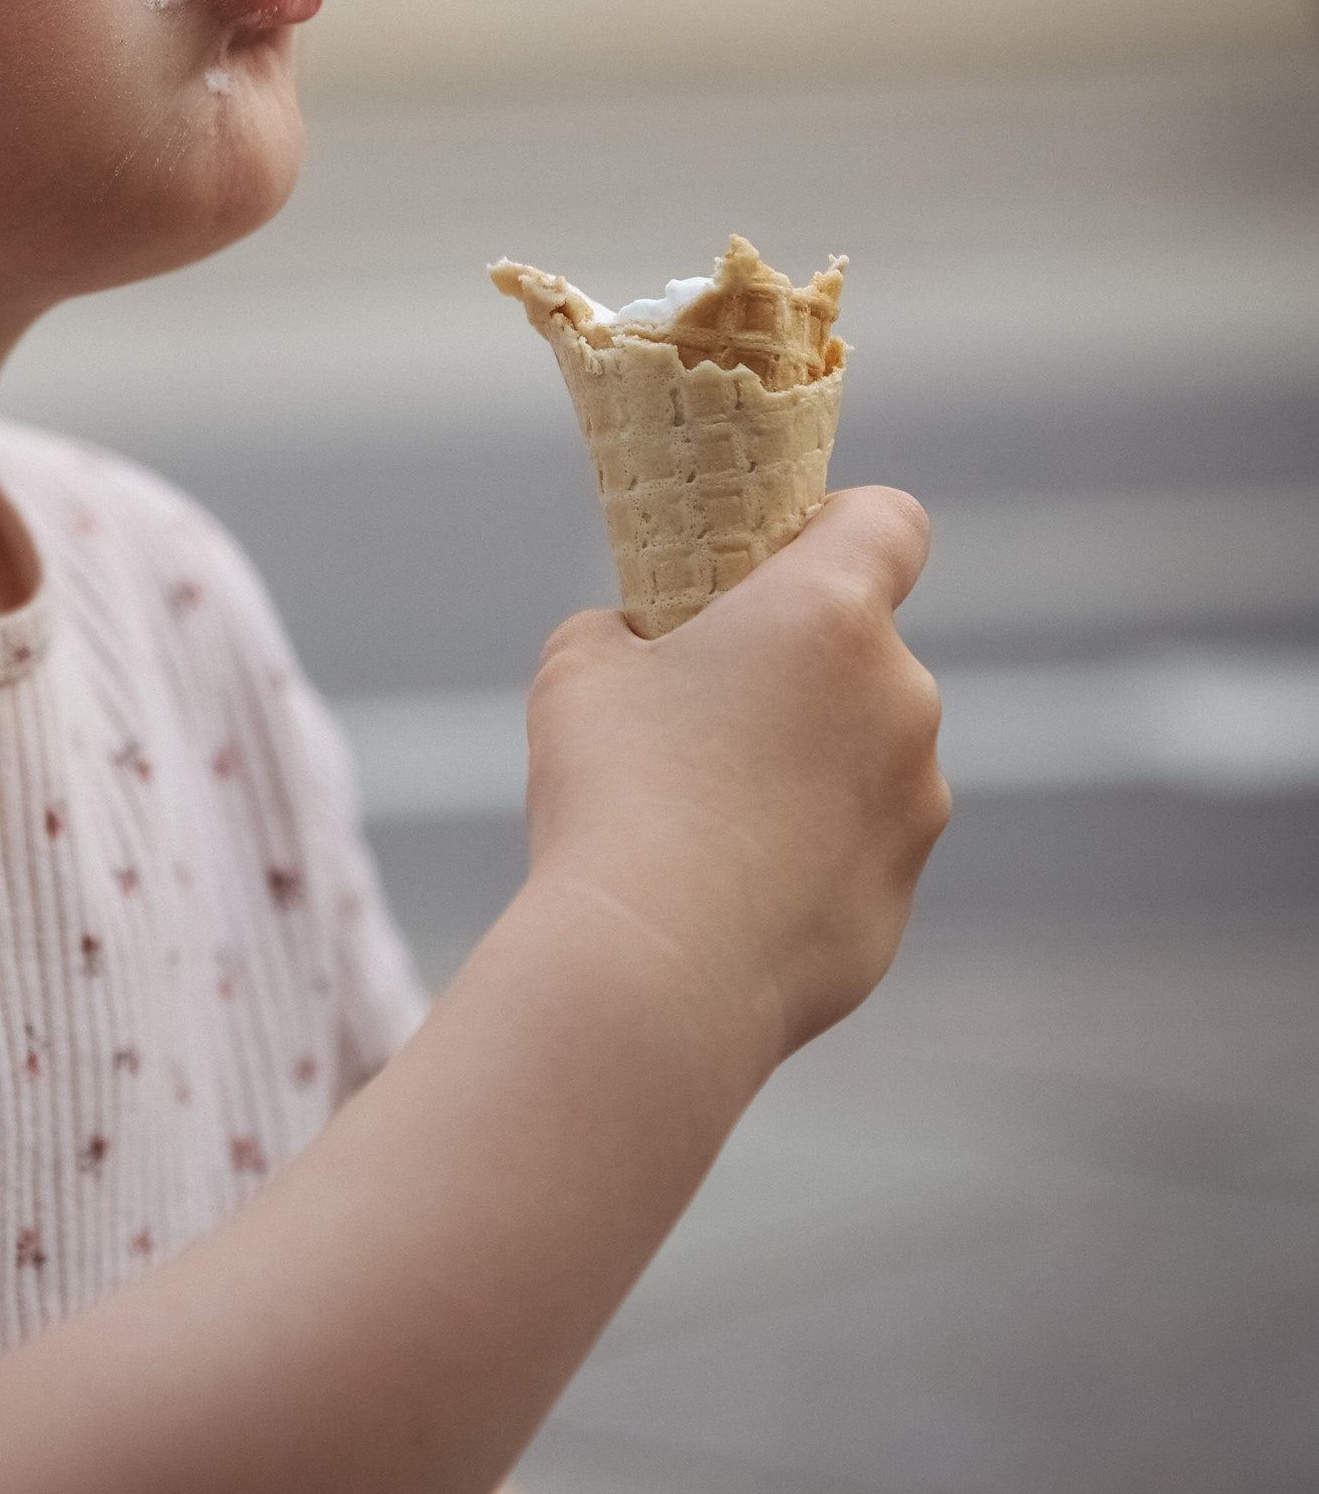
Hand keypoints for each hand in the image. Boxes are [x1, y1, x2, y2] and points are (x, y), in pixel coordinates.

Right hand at [521, 488, 948, 1069]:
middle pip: (863, 651)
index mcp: (829, 615)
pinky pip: (855, 851)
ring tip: (701, 822)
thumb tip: (645, 647)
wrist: (652, 973)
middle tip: (700, 716)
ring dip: (806, 769)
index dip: (837, 526)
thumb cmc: (611, 797)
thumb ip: (630, 630)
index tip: (776, 564)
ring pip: (865, 758)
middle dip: (797, 672)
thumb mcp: (579, 669)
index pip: (889, 521)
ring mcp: (915, 806)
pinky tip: (722, 895)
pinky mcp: (901, 897)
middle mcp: (900, 699)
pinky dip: (806, 859)